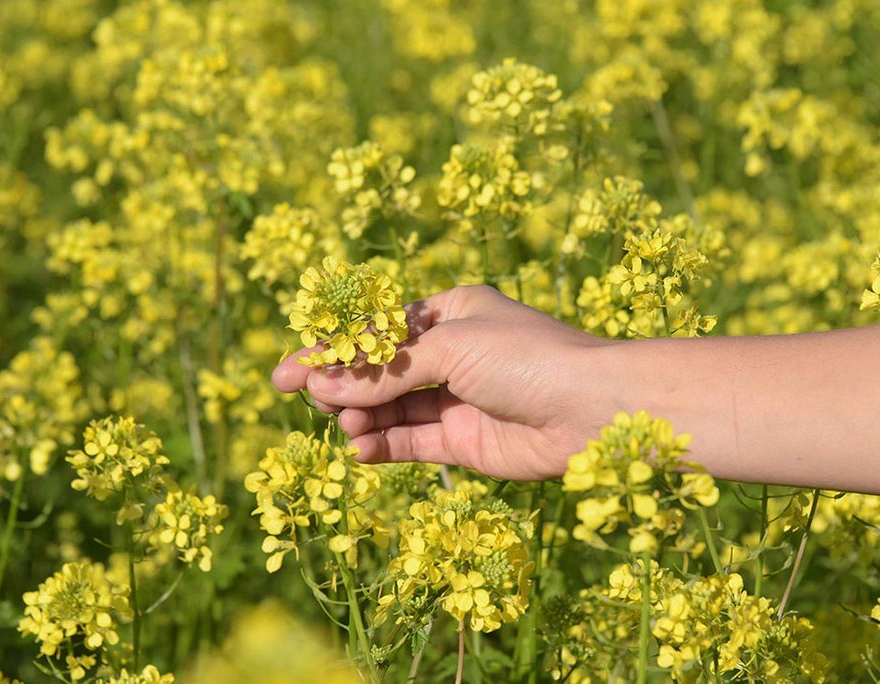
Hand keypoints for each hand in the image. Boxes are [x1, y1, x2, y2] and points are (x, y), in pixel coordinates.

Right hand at [271, 285, 614, 479]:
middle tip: (301, 399)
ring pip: (390, 410)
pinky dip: (382, 447)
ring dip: (360, 417)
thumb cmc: (525, 357)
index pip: (377, 332)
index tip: (286, 370)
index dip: (332, 350)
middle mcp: (450, 355)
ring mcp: (456, 400)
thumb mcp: (450, 347)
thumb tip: (324, 387)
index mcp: (449, 314)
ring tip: (342, 425)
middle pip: (379, 372)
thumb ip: (386, 370)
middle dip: (340, 385)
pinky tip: (359, 450)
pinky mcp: (463, 442)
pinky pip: (410, 443)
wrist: (593, 408)